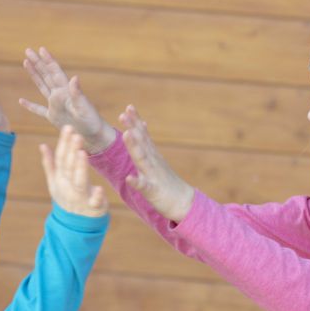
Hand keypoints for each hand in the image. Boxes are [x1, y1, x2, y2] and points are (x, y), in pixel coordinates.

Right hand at [19, 47, 115, 154]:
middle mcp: (60, 95)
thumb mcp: (84, 107)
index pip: (55, 72)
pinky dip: (30, 105)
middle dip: (37, 62)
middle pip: (46, 74)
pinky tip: (21, 101)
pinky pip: (38, 109)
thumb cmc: (91, 121)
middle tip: (28, 50)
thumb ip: (77, 93)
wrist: (93, 134)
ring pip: (42, 86)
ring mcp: (55, 105)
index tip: (40, 49)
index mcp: (66, 91)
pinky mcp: (53, 117)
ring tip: (26, 63)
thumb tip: (74, 77)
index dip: (48, 60)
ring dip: (34, 74)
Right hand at [40, 125, 108, 217]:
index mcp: (60, 178)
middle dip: (72, 151)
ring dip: (81, 168)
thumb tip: (42, 145)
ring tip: (82, 154)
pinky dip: (97, 197)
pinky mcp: (93, 208)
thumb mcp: (55, 182)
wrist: (74, 226)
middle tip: (77, 135)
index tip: (68, 127)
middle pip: (69, 167)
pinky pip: (94, 203)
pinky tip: (100, 189)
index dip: (64, 143)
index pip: (61, 158)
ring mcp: (80, 197)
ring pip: (79, 182)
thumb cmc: (67, 198)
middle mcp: (68, 186)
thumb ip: (50, 163)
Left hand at [120, 105, 194, 223]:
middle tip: (125, 113)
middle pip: (143, 142)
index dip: (136, 121)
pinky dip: (137, 182)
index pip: (144, 136)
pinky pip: (145, 187)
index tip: (129, 107)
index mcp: (153, 156)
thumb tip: (142, 127)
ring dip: (135, 147)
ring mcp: (154, 176)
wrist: (184, 203)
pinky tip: (129, 178)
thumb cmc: (167, 183)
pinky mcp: (154, 191)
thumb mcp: (157, 162)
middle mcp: (153, 162)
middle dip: (133, 127)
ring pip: (143, 159)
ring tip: (126, 134)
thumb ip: (148, 145)